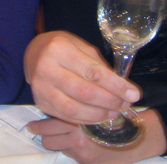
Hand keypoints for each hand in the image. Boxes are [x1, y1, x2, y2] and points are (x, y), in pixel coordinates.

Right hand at [24, 31, 139, 124]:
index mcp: (59, 49)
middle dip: (110, 101)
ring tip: (114, 112)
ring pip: (74, 109)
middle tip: (125, 105)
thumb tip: (122, 87)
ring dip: (99, 114)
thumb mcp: (80, 46)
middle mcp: (47, 68)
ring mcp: (41, 88)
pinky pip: (66, 116)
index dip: (116, 85)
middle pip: (85, 92)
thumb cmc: (62, 47)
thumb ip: (98, 65)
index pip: (93, 72)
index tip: (133, 94)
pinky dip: (85, 119)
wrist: (33, 53)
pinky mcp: (40, 102)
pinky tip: (98, 116)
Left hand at [27, 110, 166, 163]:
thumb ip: (80, 107)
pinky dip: (70, 149)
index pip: (51, 125)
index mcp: (79, 122)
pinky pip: (71, 155)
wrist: (138, 138)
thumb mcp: (98, 106)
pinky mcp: (88, 162)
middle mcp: (78, 139)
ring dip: (56, 142)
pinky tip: (76, 143)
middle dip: (43, 135)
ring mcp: (82, 154)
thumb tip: (62, 101)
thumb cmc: (119, 116)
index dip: (39, 126)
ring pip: (58, 149)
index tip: (32, 126)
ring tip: (55, 136)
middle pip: (49, 140)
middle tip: (36, 130)